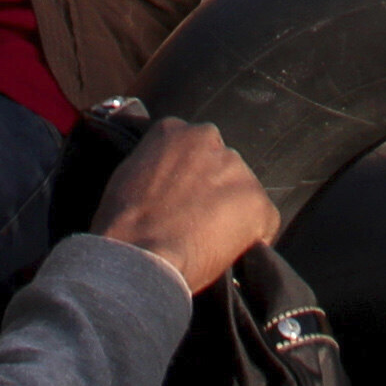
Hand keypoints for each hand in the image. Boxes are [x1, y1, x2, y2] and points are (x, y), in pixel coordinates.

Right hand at [94, 117, 275, 294]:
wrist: (139, 254)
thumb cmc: (122, 225)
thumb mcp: (127, 177)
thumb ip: (153, 167)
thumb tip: (165, 182)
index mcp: (172, 130)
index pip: (192, 149)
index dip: (189, 179)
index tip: (181, 199)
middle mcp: (208, 138)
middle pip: (221, 165)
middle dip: (213, 189)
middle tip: (195, 221)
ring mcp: (236, 168)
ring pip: (242, 191)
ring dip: (232, 212)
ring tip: (208, 241)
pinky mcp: (257, 201)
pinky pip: (263, 222)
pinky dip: (252, 238)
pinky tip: (229, 253)